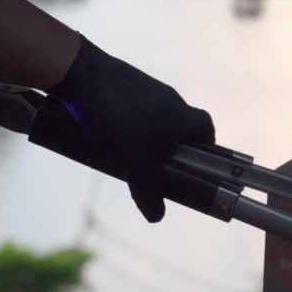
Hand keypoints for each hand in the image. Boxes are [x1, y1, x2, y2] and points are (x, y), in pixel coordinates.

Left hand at [49, 38, 214, 221]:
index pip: (208, 131)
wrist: (84, 75)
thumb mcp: (135, 164)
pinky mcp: (127, 82)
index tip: (192, 165)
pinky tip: (108, 131)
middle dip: (171, 147)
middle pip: (182, 125)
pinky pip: (136, 106)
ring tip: (126, 151)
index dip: (204, 149)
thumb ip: (149, 191)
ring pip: (158, 116)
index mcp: (184, 118)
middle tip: (154, 165)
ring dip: (148, 134)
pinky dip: (129, 120)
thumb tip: (157, 217)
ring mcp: (150, 88)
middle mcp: (173, 100)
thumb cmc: (119, 122)